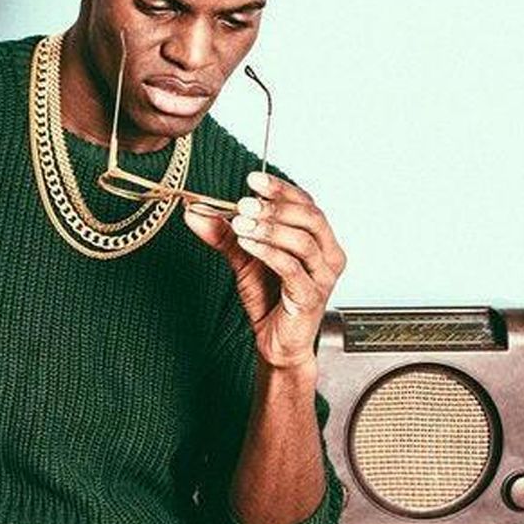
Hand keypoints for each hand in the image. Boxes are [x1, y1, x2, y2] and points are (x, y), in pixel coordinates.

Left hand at [182, 170, 346, 369]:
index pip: (306, 203)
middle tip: (244, 203)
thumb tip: (194, 211)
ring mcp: (323, 277)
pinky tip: (247, 243)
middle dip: (275, 206)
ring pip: (302, 240)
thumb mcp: (243, 258)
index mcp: (319, 239)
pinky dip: (267, 251)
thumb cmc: (269, 300)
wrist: (276, 344)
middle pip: (310, 217)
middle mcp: (328, 254)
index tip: (253, 179)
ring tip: (240, 223)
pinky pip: (291, 267)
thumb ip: (223, 234)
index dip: (280, 189)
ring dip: (268, 228)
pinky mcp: (310, 297)